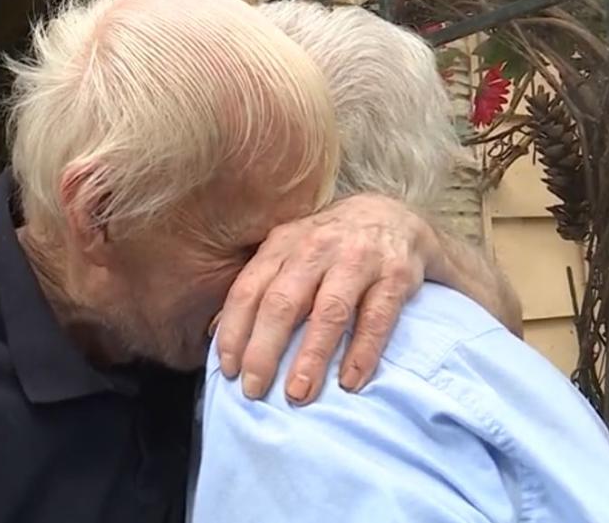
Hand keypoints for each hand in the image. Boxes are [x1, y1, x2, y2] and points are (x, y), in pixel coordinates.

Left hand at [215, 193, 444, 404]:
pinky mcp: (395, 276)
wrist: (394, 216)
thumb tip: (213, 332)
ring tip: (298, 393)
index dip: (234, 331)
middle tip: (254, 390)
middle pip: (283, 302)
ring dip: (311, 356)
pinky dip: (362, 353)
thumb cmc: (330, 246)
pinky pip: (377, 318)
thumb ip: (258, 286)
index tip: (228, 370)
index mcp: (283, 244)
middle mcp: (316, 248)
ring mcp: (358, 260)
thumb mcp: (289, 253)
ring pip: (329, 312)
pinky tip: (349, 381)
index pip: (248, 290)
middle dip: (264, 350)